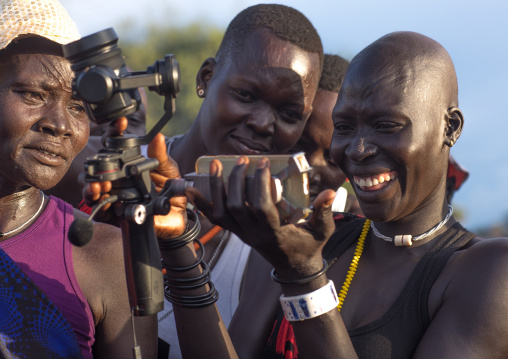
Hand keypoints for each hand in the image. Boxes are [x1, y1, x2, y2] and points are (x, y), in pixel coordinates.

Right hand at [83, 119, 186, 237]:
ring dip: (92, 187)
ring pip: (92, 189)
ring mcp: (113, 196)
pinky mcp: (113, 214)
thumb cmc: (171, 191)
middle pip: (96, 169)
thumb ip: (161, 156)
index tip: (120, 123)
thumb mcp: (168, 171)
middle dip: (95, 168)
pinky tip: (102, 202)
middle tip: (103, 169)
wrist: (176, 216)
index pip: (114, 146)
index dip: (114, 133)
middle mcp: (117, 179)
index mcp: (127, 165)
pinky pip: (100, 210)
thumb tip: (158, 137)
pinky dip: (99, 206)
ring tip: (99, 186)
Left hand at [186, 156, 335, 277]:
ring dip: (216, 187)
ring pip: (222, 212)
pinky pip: (215, 219)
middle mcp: (255, 234)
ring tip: (215, 163)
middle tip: (243, 160)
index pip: (263, 208)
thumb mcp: (322, 230)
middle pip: (238, 206)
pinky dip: (201, 204)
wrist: (295, 267)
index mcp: (276, 233)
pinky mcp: (237, 233)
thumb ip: (324, 211)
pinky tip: (190, 189)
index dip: (261, 185)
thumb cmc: (309, 245)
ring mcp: (243, 234)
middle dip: (238, 180)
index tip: (264, 163)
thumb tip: (331, 191)